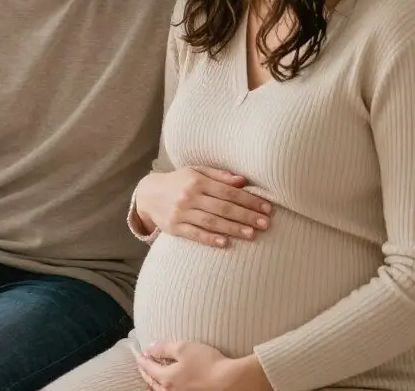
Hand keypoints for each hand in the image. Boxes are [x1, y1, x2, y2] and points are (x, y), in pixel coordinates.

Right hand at [135, 167, 272, 247]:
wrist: (148, 194)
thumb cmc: (179, 181)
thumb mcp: (196, 171)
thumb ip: (219, 176)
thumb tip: (243, 181)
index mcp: (197, 180)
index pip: (228, 191)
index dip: (248, 200)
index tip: (266, 208)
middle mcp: (189, 196)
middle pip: (222, 207)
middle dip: (246, 216)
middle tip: (265, 223)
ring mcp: (181, 213)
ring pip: (211, 222)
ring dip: (233, 229)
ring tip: (252, 234)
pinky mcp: (174, 228)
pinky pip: (194, 234)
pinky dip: (209, 238)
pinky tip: (225, 243)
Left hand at [137, 342, 270, 390]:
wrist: (229, 381)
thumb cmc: (207, 363)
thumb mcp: (183, 348)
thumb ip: (164, 347)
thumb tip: (149, 347)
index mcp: (166, 378)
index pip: (149, 368)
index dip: (143, 359)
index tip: (139, 353)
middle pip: (153, 382)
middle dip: (146, 372)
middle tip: (142, 364)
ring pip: (161, 390)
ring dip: (154, 382)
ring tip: (153, 376)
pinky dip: (165, 387)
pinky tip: (170, 384)